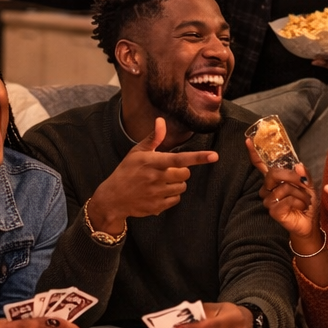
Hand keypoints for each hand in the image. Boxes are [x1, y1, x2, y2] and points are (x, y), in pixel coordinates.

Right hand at [88, 117, 218, 232]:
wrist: (113, 197)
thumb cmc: (127, 171)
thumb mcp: (137, 152)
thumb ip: (154, 138)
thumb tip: (161, 121)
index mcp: (152, 162)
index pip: (179, 159)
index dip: (198, 157)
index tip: (214, 156)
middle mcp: (155, 178)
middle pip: (185, 174)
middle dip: (182, 171)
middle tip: (169, 170)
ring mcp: (156, 194)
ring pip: (182, 187)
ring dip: (177, 183)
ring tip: (163, 181)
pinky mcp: (157, 207)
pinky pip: (175, 199)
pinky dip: (171, 195)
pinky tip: (160, 192)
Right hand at [246, 139, 319, 240]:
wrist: (310, 222)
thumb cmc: (307, 202)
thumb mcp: (308, 185)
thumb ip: (303, 174)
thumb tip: (298, 166)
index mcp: (275, 180)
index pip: (261, 165)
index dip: (254, 153)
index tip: (249, 140)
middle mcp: (268, 188)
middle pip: (274, 173)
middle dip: (293, 177)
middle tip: (305, 185)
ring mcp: (269, 200)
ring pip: (285, 188)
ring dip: (301, 195)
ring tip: (305, 201)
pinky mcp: (273, 211)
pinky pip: (287, 200)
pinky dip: (299, 203)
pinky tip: (301, 208)